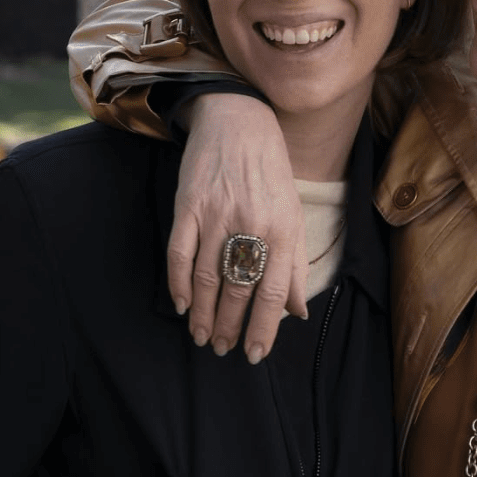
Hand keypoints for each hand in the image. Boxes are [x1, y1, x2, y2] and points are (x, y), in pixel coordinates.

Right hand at [171, 95, 305, 361]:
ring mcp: (218, 216)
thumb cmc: (271, 174)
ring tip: (203, 337)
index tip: (254, 353)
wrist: (239, 122)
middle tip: (223, 350)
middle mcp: (252, 225)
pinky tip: (181, 305)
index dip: (263, 328)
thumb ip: (295, 266)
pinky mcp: (188, 206)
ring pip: (208, 278)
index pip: (273, 293)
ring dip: (204, 314)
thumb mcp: (293, 216)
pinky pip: (181, 254)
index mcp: (283, 230)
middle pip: (238, 290)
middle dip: (230, 327)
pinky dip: (179, 283)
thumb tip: (298, 313)